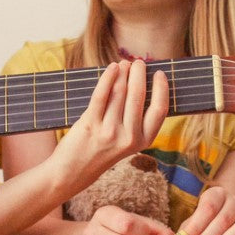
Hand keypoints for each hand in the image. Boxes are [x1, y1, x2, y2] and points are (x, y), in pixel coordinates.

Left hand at [51, 59, 168, 196]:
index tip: (159, 73)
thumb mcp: (125, 142)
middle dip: (139, 74)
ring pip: (119, 93)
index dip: (162, 89)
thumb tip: (141, 82)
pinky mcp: (91, 125)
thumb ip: (135, 118)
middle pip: (138, 97)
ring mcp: (109, 132)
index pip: (159, 110)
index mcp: (142, 142)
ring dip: (123, 73)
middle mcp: (128, 138)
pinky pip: (101, 95)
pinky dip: (108, 77)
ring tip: (124, 64)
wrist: (73, 171)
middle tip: (138, 63)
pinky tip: (112, 68)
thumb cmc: (101, 151)